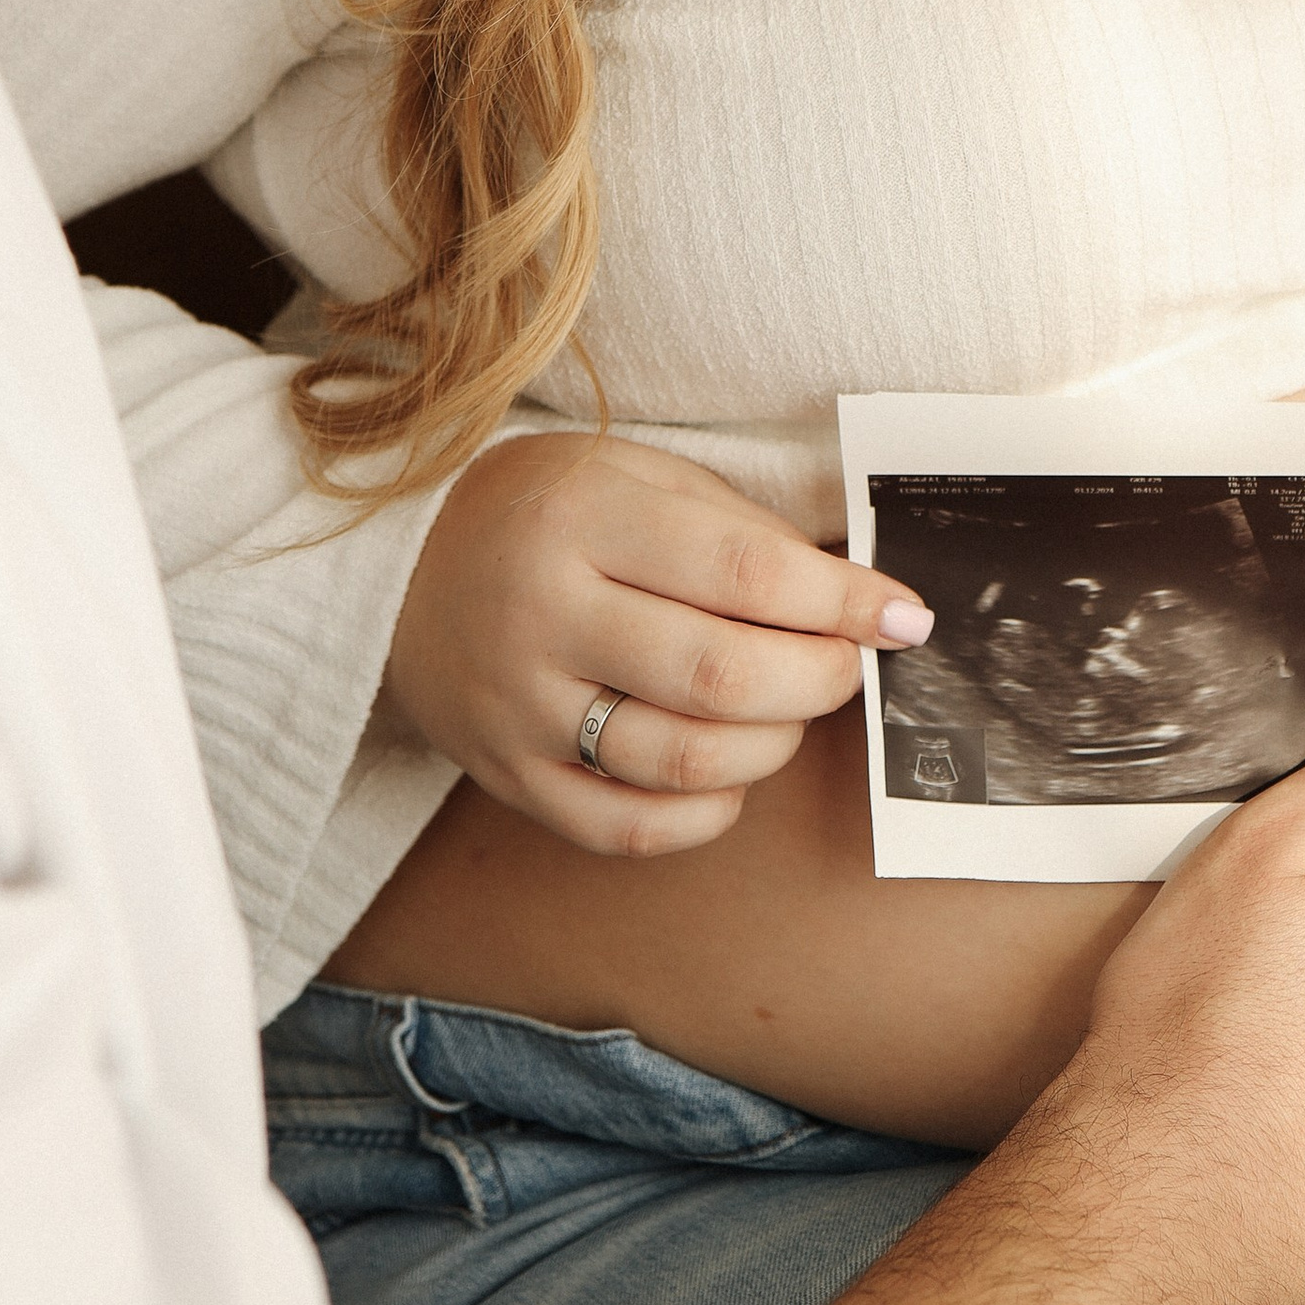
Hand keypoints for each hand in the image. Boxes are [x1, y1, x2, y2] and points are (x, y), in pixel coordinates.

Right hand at [383, 431, 933, 855]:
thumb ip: (739, 533)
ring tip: (787, 710)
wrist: (402, 567)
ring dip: (771, 746)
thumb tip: (860, 596)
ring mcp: (520, 708)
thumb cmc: (549, 511)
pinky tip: (728, 774)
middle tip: (849, 666)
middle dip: (819, 679)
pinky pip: (628, 829)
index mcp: (582, 519)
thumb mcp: (636, 475)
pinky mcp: (508, 777)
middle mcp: (543, 616)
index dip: (842, 602)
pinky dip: (705, 814)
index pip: (743, 573)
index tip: (903, 615)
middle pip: (721, 679)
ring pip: (683, 763)